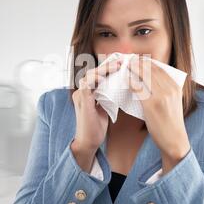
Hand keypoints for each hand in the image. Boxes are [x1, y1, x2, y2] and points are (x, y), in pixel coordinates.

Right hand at [71, 57, 121, 171]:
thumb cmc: (96, 127)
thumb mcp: (105, 107)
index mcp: (87, 92)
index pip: (98, 75)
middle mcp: (82, 91)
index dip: (109, 68)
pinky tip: (108, 77)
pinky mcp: (82, 99)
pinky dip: (98, 78)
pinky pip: (88, 83)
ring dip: (104, 69)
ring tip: (118, 65)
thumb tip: (123, 87)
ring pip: (91, 75)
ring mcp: (80, 94)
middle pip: (94, 72)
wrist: (89, 142)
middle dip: (108, 65)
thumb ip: (109, 96)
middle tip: (123, 61)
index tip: (123, 64)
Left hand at [127, 56, 190, 173]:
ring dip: (132, 69)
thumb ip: (163, 89)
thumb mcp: (172, 102)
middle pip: (150, 69)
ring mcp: (161, 96)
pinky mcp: (152, 105)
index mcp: (175, 86)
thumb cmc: (170, 122)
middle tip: (126, 60)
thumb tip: (148, 78)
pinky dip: (130, 82)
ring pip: (144, 76)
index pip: (159, 68)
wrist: (174, 140)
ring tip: (123, 67)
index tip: (136, 59)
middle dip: (137, 63)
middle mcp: (170, 88)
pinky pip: (138, 88)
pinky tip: (124, 81)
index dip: (146, 62)